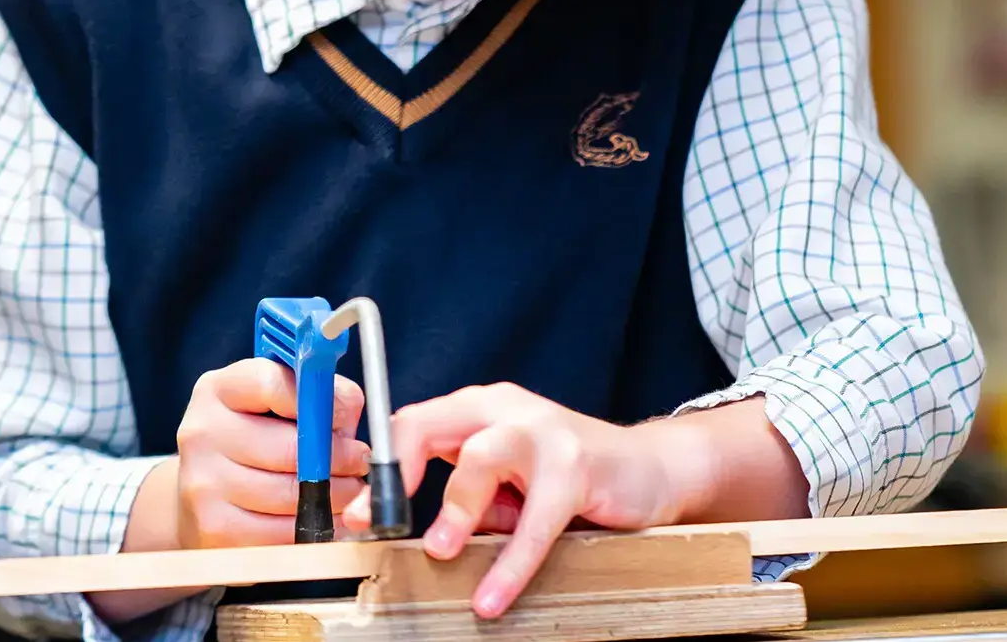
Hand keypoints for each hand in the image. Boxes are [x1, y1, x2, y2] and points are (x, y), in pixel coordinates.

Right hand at [173, 360, 369, 548]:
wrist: (204, 492)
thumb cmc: (256, 438)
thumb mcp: (281, 401)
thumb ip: (320, 395)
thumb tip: (346, 413)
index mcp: (219, 390)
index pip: (273, 385)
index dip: (320, 402)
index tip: (345, 418)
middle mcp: (202, 433)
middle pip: (290, 448)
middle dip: (340, 458)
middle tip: (359, 462)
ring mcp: (203, 483)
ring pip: (291, 494)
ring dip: (334, 495)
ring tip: (348, 490)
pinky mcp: (213, 528)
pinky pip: (281, 533)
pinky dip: (313, 527)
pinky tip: (323, 515)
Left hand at [349, 383, 718, 619]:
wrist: (651, 471)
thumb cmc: (570, 478)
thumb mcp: (507, 487)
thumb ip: (467, 502)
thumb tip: (412, 541)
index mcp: (479, 409)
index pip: (411, 424)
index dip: (379, 470)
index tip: (356, 518)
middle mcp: (507, 410)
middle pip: (433, 427)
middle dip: (398, 478)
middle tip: (375, 529)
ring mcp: (545, 434)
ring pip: (484, 458)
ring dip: (456, 508)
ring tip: (439, 552)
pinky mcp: (579, 467)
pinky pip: (537, 519)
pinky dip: (512, 562)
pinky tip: (494, 596)